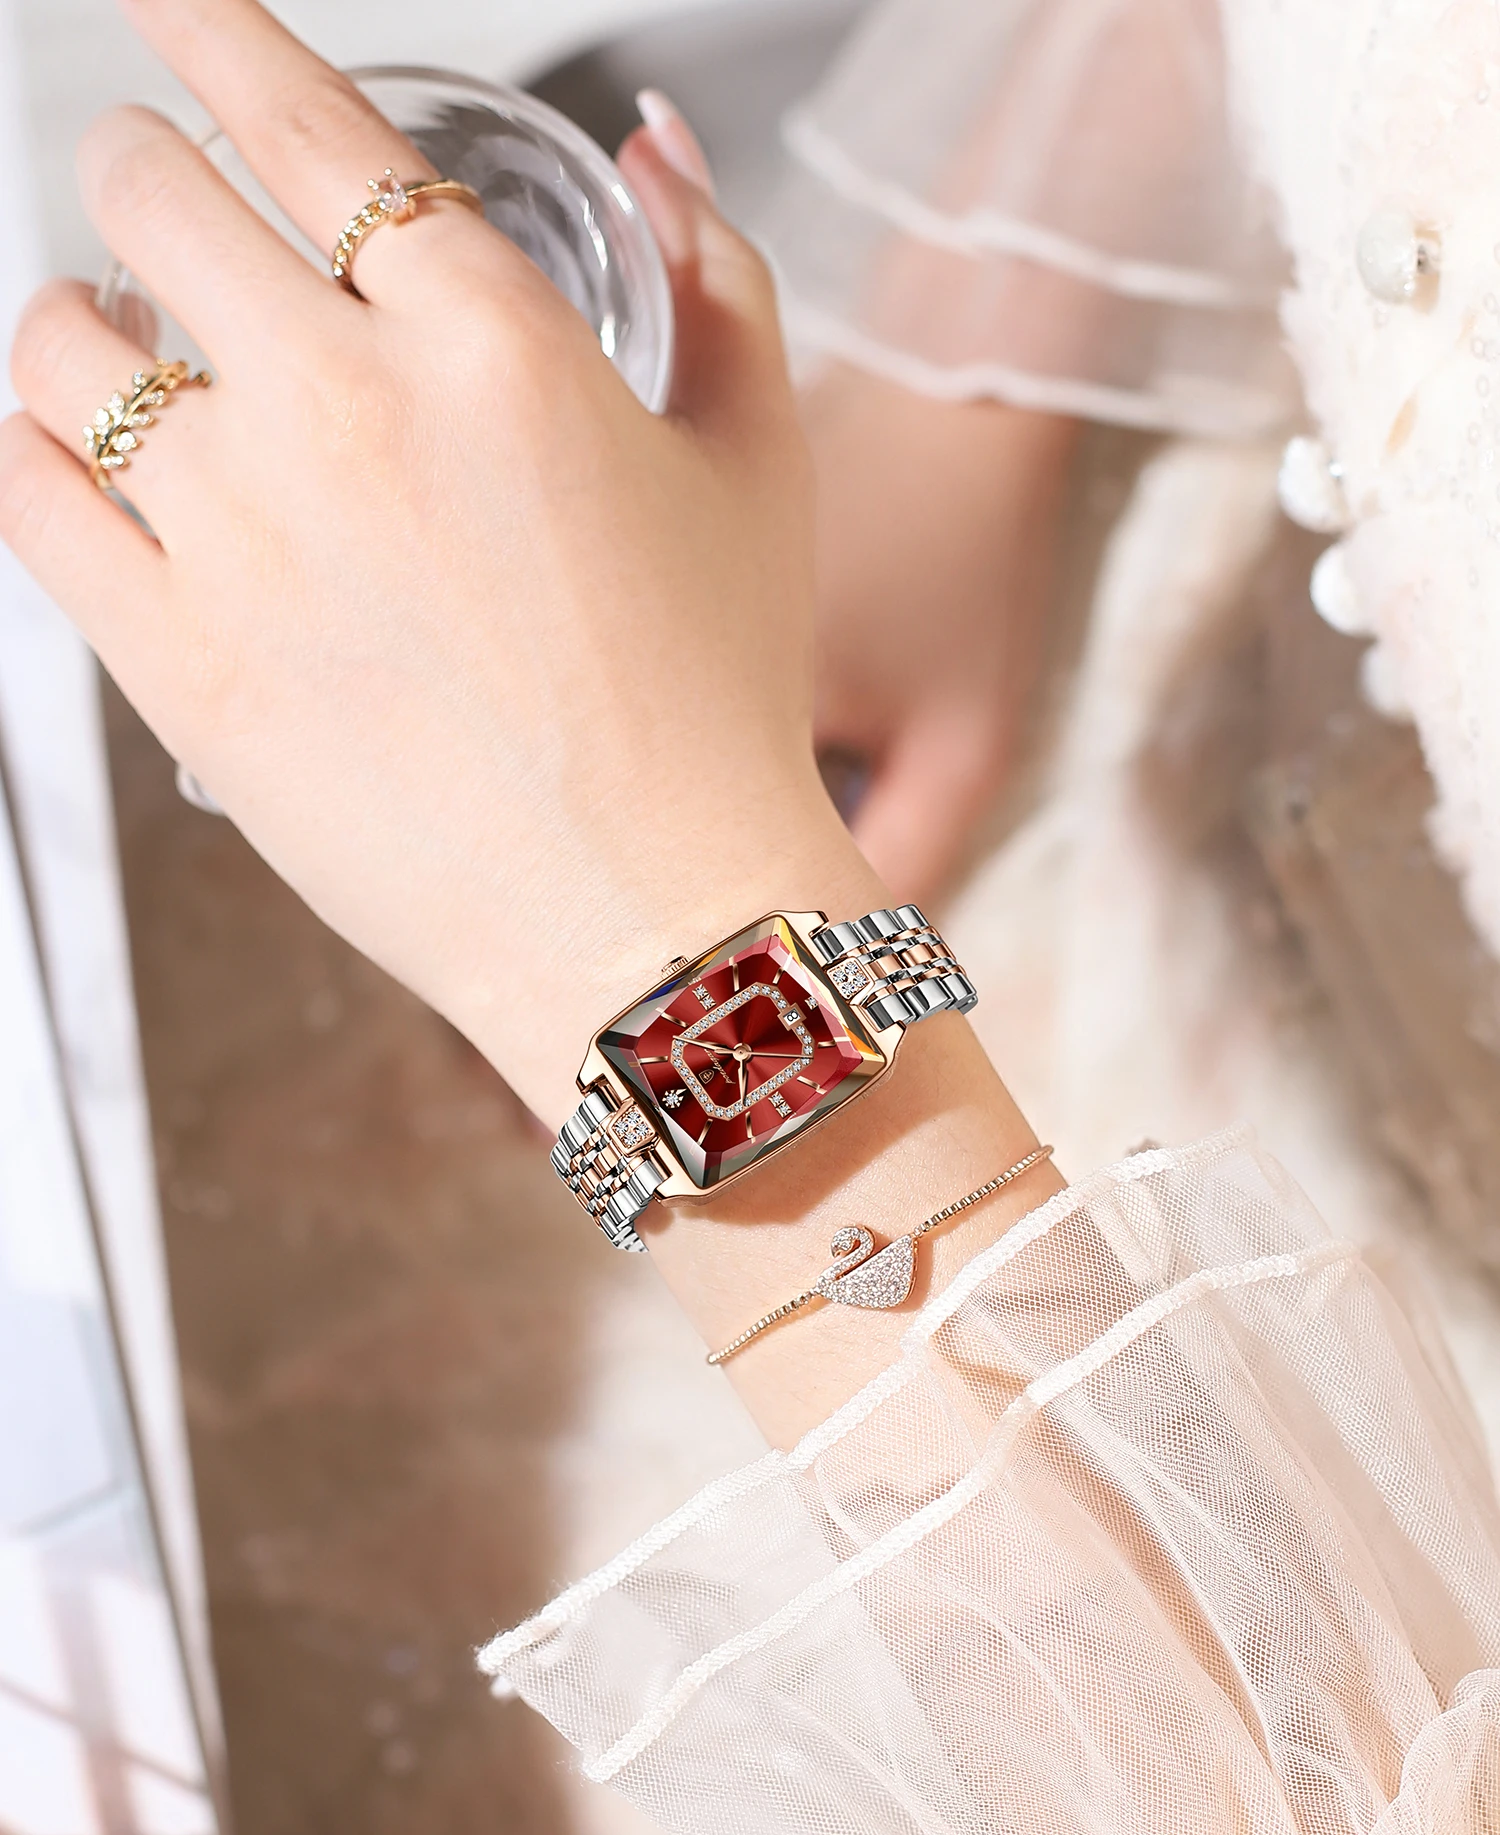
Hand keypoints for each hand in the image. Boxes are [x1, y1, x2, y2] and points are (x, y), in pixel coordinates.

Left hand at [0, 1, 1056, 1439]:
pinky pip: (27, 490)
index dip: (200, 23)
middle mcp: (345, 405)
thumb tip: (659, 152)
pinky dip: (36, 448)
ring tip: (128, 360)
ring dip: (85, 321)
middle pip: (144, 189)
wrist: (651, 926)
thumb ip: (714, 277)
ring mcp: (244, 533)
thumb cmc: (713, 708)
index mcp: (490, 335)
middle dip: (146, 179)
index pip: (293, 109)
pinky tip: (82, 460)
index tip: (159, 3)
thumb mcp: (759, 468)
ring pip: (61, 340)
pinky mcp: (176, 659)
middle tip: (165, 220)